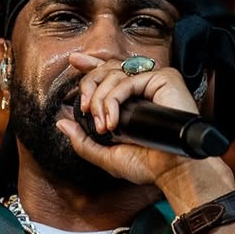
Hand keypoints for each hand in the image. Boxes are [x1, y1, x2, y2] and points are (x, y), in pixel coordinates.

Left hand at [56, 51, 211, 190]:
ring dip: (100, 99)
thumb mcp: (107, 155)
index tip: (74, 62)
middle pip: (107, 69)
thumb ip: (82, 140)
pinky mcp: (164, 78)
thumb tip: (61, 123)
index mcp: (134, 97)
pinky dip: (113, 100)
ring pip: (114, 73)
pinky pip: (127, 80)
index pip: (110, 72)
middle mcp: (145, 85)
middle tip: (85, 109)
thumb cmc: (148, 165)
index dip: (91, 65)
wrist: (173, 171)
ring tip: (102, 126)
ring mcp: (155, 79)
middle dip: (89, 86)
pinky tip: (112, 122)